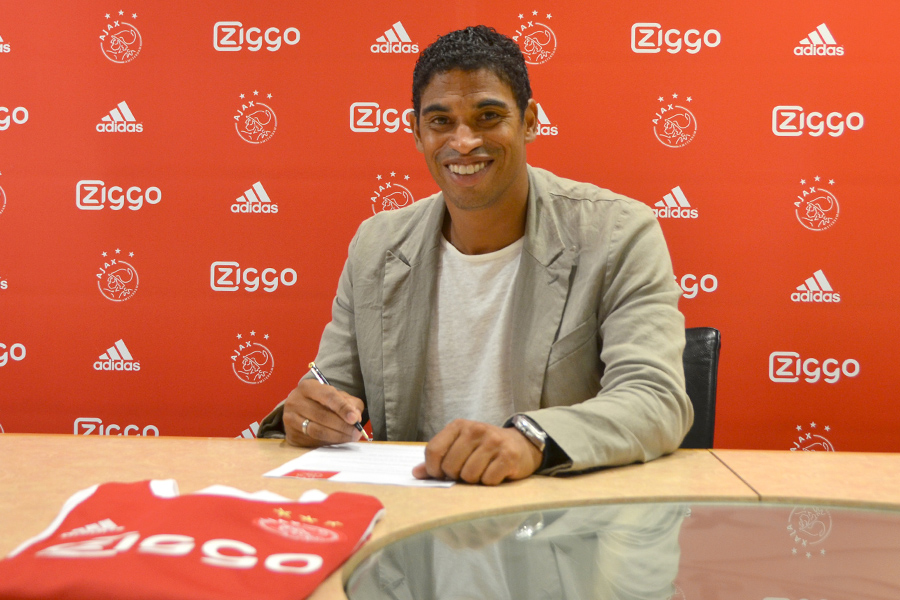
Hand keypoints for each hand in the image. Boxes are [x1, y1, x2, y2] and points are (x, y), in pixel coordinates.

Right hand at [283, 378, 364, 446]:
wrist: (301, 410)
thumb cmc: (323, 402)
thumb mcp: (337, 396)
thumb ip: (350, 403)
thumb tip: (356, 417)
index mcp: (308, 387)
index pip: (327, 396)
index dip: (342, 408)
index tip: (355, 418)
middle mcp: (295, 401)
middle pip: (322, 415)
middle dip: (342, 426)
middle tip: (357, 432)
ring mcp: (290, 419)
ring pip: (317, 431)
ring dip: (337, 436)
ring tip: (351, 437)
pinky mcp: (291, 435)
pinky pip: (312, 441)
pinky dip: (329, 442)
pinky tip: (339, 440)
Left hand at [412, 419, 542, 484]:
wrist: (521, 444)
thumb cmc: (485, 448)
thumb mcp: (460, 446)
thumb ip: (438, 458)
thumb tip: (416, 473)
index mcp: (459, 425)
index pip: (433, 450)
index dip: (433, 469)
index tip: (440, 474)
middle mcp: (475, 430)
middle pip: (450, 466)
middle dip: (456, 476)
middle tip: (466, 472)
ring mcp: (493, 442)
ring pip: (469, 475)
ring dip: (474, 480)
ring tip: (482, 471)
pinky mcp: (508, 456)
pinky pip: (488, 480)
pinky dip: (489, 482)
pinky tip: (495, 473)